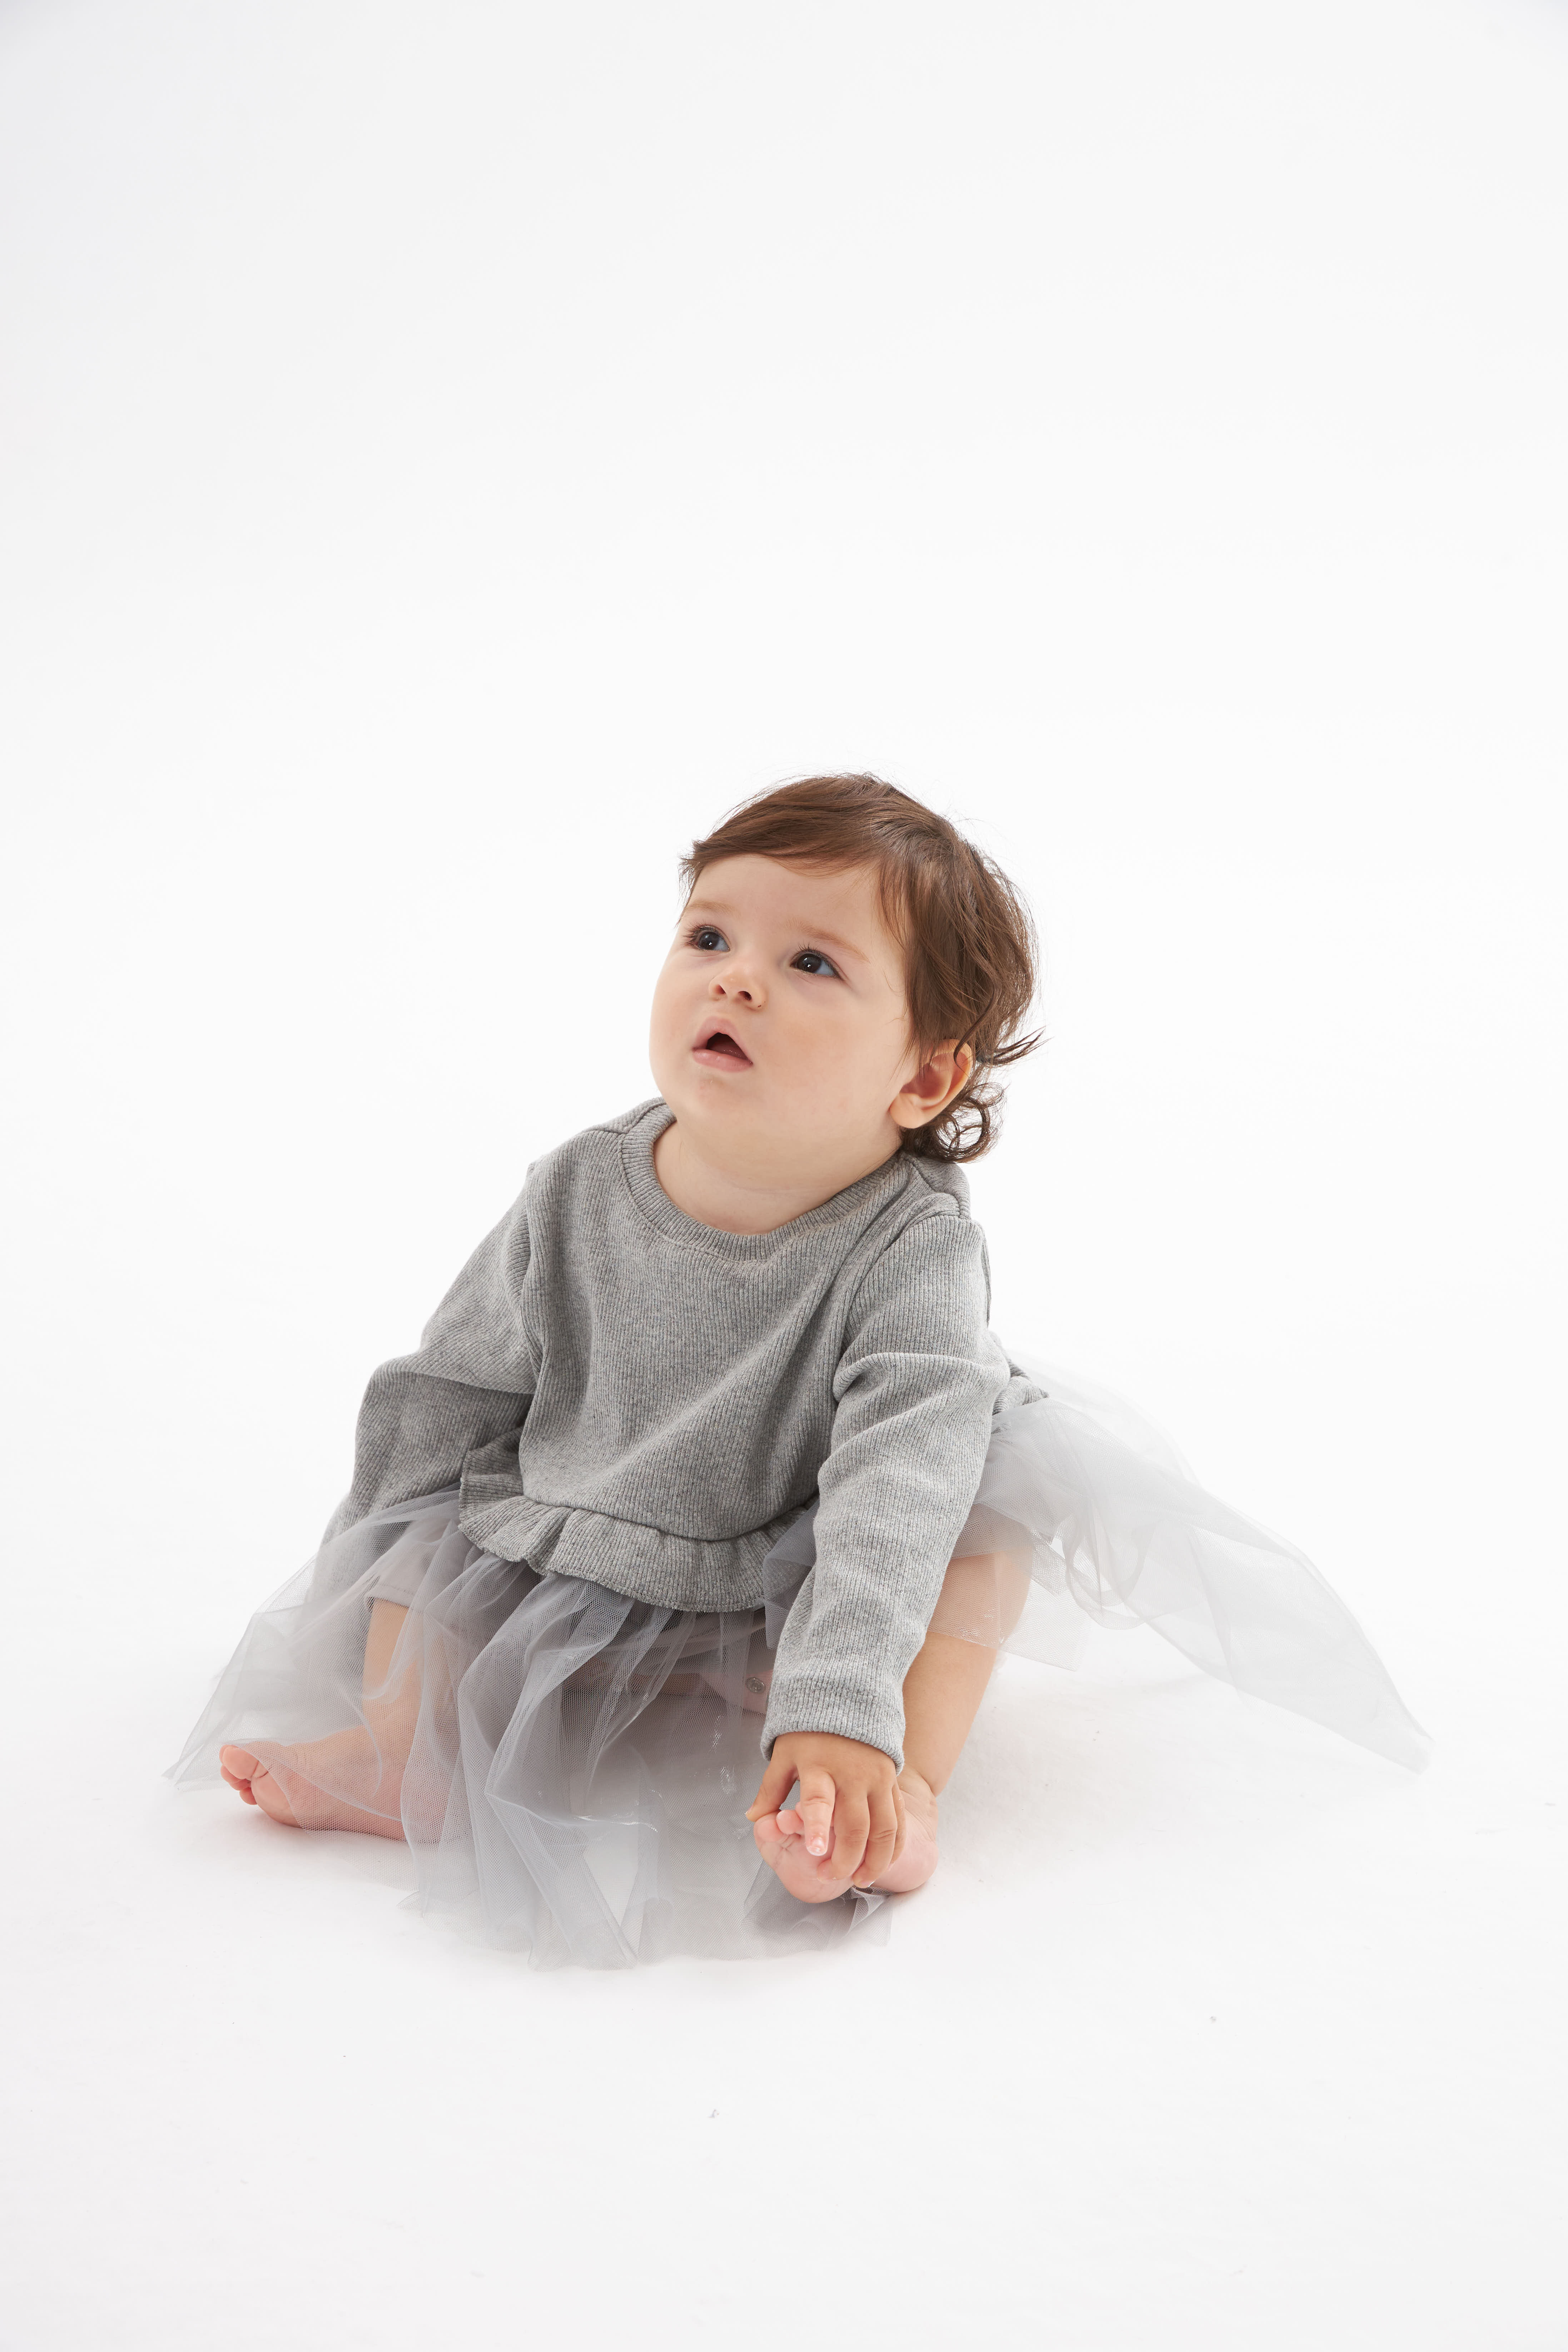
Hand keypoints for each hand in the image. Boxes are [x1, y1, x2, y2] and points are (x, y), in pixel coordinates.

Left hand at [746, 1732, 904, 1889]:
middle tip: (830, 1876)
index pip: (819, 1800)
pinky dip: (895, 1846)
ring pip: (885, 1828)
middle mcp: (852, 1775)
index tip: (815, 1851)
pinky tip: (883, 1863)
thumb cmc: (810, 1732)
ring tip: (860, 1880)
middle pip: (856, 1825)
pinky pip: (900, 1820)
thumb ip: (771, 1789)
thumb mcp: (784, 1754)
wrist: (848, 1698)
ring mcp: (877, 1779)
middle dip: (846, 1859)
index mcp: (819, 1766)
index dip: (817, 1827)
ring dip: (875, 1860)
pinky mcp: (892, 1782)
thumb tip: (754, 1819)